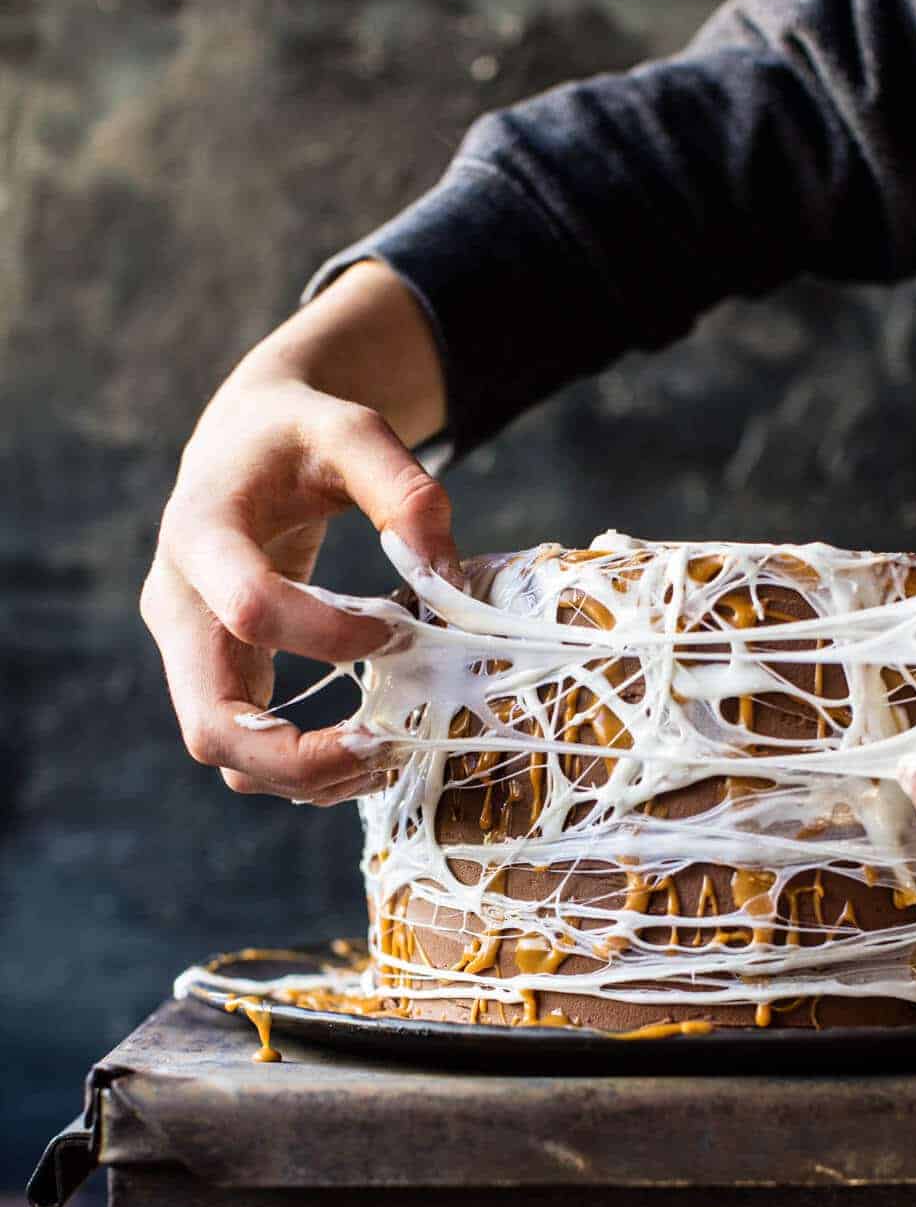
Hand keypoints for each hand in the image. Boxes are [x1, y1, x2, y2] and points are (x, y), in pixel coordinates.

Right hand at [140, 262, 454, 803]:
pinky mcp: (213, 674)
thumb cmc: (297, 435)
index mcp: (199, 531)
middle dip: (297, 755)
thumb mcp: (352, 431)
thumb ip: (405, 492)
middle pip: (210, 721)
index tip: (398, 630)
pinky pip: (244, 749)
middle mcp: (176, 603)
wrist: (245, 444)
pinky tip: (365, 749)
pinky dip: (302, 769)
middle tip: (384, 748)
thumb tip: (447, 581)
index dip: (330, 634)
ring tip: (386, 754)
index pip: (249, 607)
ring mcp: (188, 650)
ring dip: (303, 775)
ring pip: (223, 751)